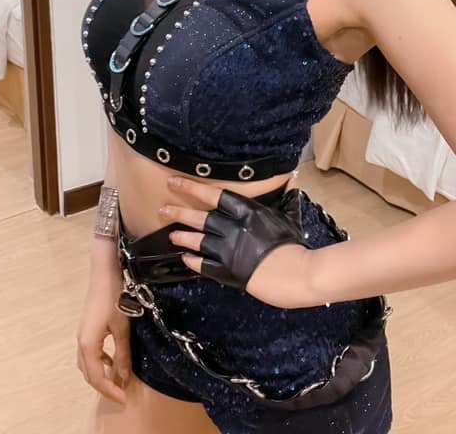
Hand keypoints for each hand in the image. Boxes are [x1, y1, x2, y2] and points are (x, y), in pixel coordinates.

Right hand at [76, 270, 131, 405]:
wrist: (104, 273)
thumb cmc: (114, 298)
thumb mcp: (122, 327)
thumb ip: (123, 353)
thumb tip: (124, 376)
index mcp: (88, 345)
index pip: (97, 378)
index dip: (110, 391)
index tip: (124, 399)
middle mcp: (81, 343)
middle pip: (89, 374)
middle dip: (104, 386)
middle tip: (121, 393)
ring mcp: (81, 335)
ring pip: (87, 364)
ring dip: (100, 375)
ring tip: (117, 380)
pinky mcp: (86, 328)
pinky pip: (89, 353)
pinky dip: (99, 362)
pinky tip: (112, 359)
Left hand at [160, 176, 315, 307]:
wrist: (292, 273)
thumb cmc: (292, 243)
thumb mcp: (289, 216)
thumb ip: (287, 200)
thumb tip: (292, 182)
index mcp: (246, 212)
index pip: (213, 195)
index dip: (191, 187)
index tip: (174, 182)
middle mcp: (232, 229)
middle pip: (199, 218)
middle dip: (179, 213)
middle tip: (163, 210)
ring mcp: (227, 251)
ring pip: (198, 241)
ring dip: (182, 236)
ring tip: (171, 234)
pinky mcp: (226, 272)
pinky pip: (203, 265)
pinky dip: (192, 261)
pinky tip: (184, 258)